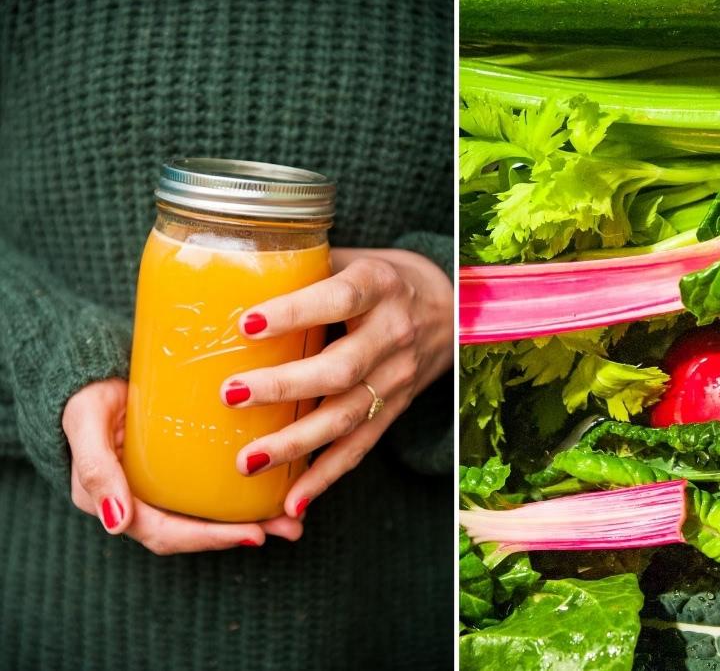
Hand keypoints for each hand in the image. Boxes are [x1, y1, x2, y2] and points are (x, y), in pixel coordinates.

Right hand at [62, 379, 303, 554]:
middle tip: (291, 527)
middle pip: (197, 531)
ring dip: (255, 519)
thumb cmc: (88, 398)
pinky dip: (247, 495)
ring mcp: (166, 487)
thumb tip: (117, 525)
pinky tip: (279, 488)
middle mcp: (144, 502)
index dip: (210, 539)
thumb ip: (96, 470)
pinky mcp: (185, 468)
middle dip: (244, 533)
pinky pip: (216, 490)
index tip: (254, 535)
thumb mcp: (87, 425)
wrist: (93, 374)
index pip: (167, 533)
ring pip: (210, 514)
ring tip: (296, 519)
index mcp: (118, 502)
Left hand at [222, 248, 452, 515]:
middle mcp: (393, 334)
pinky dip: (325, 478)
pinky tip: (291, 502)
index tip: (246, 325)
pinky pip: (359, 448)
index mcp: (379, 286)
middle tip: (232, 395)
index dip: (295, 312)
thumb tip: (225, 274)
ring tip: (247, 461)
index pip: (339, 299)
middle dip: (284, 387)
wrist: (451, 308)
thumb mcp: (354, 260)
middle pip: (341, 369)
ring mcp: (397, 377)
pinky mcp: (395, 410)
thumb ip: (304, 268)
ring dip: (296, 444)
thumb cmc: (383, 279)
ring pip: (347, 417)